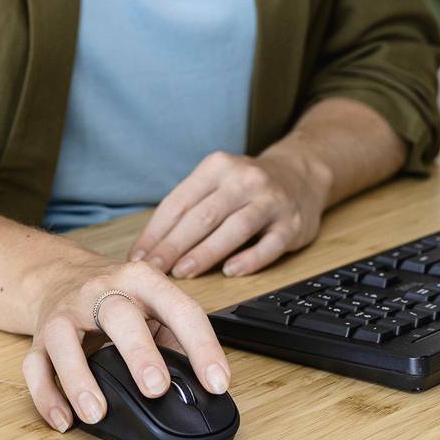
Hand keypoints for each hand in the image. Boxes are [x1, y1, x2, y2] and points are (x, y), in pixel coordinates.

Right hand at [22, 258, 230, 431]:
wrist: (60, 274)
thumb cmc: (117, 296)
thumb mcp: (153, 304)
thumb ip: (175, 337)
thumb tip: (200, 384)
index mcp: (141, 281)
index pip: (178, 308)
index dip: (202, 346)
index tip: (217, 383)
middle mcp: (101, 291)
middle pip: (118, 315)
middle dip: (139, 352)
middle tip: (156, 389)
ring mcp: (66, 312)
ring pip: (64, 339)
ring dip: (79, 378)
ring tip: (96, 414)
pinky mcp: (39, 336)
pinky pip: (35, 366)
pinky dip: (46, 396)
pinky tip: (63, 420)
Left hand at [127, 149, 327, 279]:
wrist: (301, 173)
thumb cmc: (245, 186)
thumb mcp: (216, 181)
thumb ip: (188, 208)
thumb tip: (149, 248)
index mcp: (217, 167)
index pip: (179, 203)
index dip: (156, 232)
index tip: (138, 257)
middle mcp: (244, 180)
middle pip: (203, 216)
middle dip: (173, 246)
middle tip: (154, 271)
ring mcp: (271, 201)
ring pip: (234, 229)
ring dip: (205, 253)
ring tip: (183, 272)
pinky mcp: (292, 224)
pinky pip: (269, 245)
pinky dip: (249, 260)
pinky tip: (230, 272)